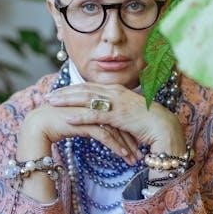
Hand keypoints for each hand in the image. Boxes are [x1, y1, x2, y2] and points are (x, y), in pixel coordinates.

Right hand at [18, 104, 140, 165]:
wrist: (37, 125)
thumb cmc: (55, 123)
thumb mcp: (78, 121)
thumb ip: (91, 121)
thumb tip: (102, 129)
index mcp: (93, 100)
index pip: (117, 113)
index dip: (128, 128)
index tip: (138, 140)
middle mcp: (94, 103)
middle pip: (119, 120)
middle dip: (132, 137)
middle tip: (141, 151)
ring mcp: (89, 111)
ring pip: (115, 128)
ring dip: (127, 144)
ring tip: (135, 158)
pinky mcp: (84, 122)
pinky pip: (105, 135)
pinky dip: (116, 146)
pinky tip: (124, 155)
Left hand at [45, 83, 185, 154]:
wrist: (164, 127)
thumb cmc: (148, 122)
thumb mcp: (128, 112)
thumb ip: (115, 110)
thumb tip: (104, 114)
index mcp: (117, 90)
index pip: (90, 86)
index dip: (72, 88)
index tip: (58, 91)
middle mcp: (115, 92)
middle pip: (84, 89)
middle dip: (65, 91)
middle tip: (48, 95)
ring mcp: (117, 102)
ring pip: (86, 98)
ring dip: (67, 100)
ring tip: (51, 103)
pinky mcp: (119, 115)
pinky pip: (95, 114)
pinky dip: (80, 116)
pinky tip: (67, 118)